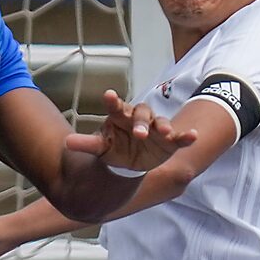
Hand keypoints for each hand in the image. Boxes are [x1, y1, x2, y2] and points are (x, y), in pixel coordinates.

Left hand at [65, 90, 197, 172]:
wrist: (131, 164)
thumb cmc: (114, 149)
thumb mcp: (101, 147)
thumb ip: (87, 144)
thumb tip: (65, 143)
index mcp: (121, 117)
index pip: (117, 107)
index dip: (113, 102)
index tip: (108, 96)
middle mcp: (140, 119)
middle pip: (141, 114)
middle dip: (141, 123)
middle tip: (139, 134)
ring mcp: (156, 128)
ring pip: (161, 122)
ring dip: (163, 126)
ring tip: (165, 133)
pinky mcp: (170, 140)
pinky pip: (179, 137)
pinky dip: (187, 136)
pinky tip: (193, 136)